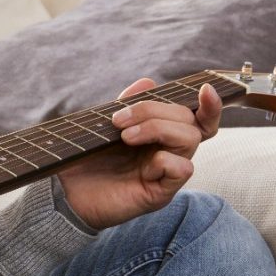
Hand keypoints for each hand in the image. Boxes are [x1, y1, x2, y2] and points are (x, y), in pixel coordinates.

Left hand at [58, 78, 222, 229]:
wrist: (65, 193)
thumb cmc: (84, 160)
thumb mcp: (101, 125)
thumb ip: (126, 104)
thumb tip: (148, 82)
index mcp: (158, 135)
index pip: (196, 118)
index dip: (209, 104)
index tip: (205, 88)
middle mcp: (168, 152)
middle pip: (189, 120)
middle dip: (153, 110)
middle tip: (118, 121)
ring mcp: (166, 172)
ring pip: (190, 138)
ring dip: (157, 129)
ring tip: (125, 137)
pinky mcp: (161, 192)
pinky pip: (182, 169)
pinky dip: (163, 159)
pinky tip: (141, 166)